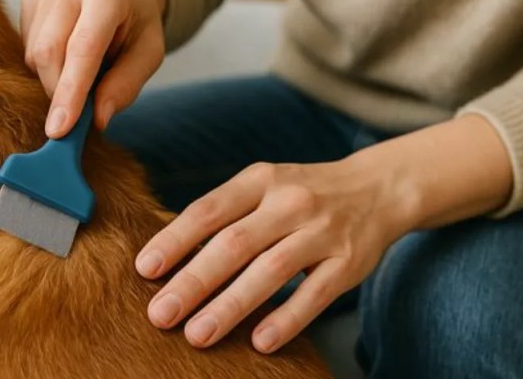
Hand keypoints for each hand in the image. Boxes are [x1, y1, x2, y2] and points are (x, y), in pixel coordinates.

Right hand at [21, 0, 166, 137]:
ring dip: (53, 77)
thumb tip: (97, 119)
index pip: (83, 48)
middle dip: (58, 91)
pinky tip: (66, 53)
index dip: (70, 92)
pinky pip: (25, 45)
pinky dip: (44, 64)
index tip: (59, 129)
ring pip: (33, 53)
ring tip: (83, 69)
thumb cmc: (137, 22)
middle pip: (49, 51)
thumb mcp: (150, 52)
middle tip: (78, 108)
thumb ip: (126, 85)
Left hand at [133, 114, 512, 352]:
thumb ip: (222, 215)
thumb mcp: (262, 187)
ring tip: (197, 335)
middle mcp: (290, 201)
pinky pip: (316, 293)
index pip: (209, 210)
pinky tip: (259, 342)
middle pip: (234, 243)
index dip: (175, 239)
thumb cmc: (300, 194)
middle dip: (194, 281)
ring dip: (231, 305)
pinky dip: (287, 318)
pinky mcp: (350, 261)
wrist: (377, 188)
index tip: (145, 270)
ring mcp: (323, 230)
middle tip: (160, 314)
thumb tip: (165, 259)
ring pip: (271, 270)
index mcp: (259, 180)